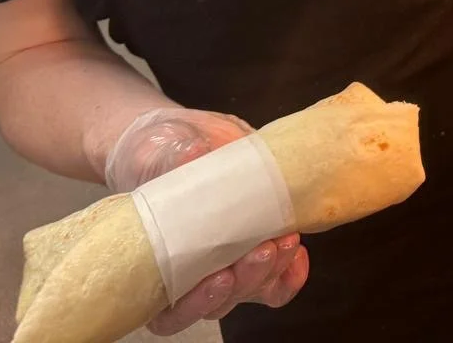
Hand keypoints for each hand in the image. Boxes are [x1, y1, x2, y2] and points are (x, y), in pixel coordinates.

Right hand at [105, 108, 309, 332]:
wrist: (188, 139)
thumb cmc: (156, 156)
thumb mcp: (153, 153)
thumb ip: (168, 159)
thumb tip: (192, 154)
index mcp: (155, 266)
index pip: (168, 312)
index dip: (194, 305)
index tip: (219, 276)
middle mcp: (191, 276)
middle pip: (219, 303)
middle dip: (246, 281)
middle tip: (263, 250)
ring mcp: (227, 264)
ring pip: (251, 290)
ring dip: (272, 271)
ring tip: (286, 240)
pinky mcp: (255, 248)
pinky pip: (276, 280)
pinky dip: (291, 272)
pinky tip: (298, 251)